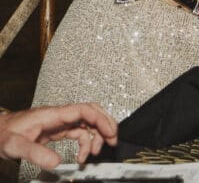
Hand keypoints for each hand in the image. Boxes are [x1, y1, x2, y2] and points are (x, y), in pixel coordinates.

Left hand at [0, 103, 117, 167]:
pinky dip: (85, 144)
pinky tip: (81, 157)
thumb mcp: (15, 146)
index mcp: (53, 114)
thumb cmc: (2, 134)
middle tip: (112, 141)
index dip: (100, 120)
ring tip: (93, 154)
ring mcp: (59, 122)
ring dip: (96, 137)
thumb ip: (35, 153)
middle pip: (91, 112)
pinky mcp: (57, 131)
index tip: (109, 133)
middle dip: (105, 124)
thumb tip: (57, 162)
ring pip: (87, 123)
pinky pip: (79, 133)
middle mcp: (59, 116)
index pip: (84, 110)